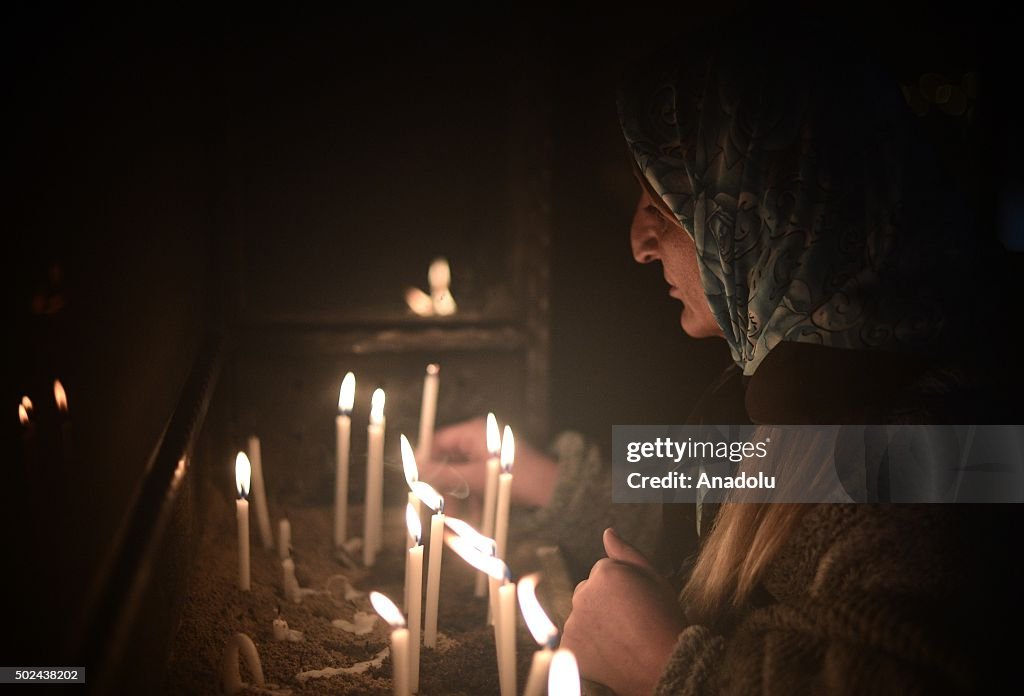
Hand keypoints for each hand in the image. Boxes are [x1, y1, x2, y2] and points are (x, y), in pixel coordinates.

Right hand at [420, 416, 558, 507]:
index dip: (425, 460)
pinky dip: (473, 497)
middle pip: (449, 460)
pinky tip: (474, 516)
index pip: (438, 441)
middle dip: (444, 485)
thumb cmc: (515, 477)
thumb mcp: (476, 478)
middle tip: (438, 505)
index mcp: (473, 432)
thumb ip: (445, 474)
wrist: (549, 490)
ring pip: (462, 474)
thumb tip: (418, 472)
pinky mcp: (494, 468)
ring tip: (457, 517)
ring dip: (458, 496)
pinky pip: (475, 481)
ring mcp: (487, 454)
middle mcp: (478, 439)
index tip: (416, 480)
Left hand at [562, 528, 682, 695]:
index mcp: (603, 574)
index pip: (602, 572)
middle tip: (628, 621)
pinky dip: (586, 645)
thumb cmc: (664, 620)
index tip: (635, 603)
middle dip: (602, 603)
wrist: (666, 665)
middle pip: (588, 592)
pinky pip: (574, 640)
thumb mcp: (655, 578)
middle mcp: (583, 595)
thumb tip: (608, 533)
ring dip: (594, 623)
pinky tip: (608, 651)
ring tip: (621, 637)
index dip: (621, 588)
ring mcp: (574, 622)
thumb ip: (627, 553)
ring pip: (581, 616)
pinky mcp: (569, 647)